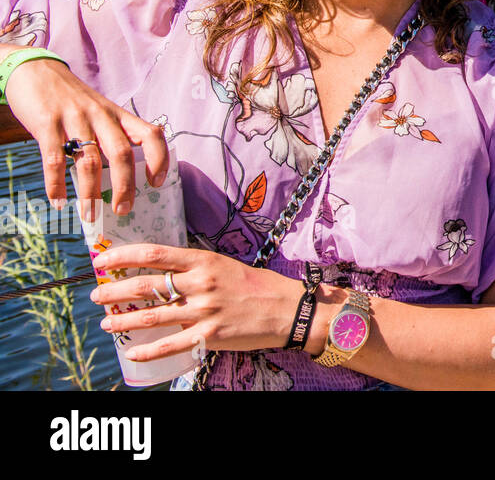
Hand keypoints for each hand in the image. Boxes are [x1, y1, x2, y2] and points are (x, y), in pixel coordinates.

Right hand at [1, 47, 166, 214]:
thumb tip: (125, 175)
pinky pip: (54, 158)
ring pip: (89, 160)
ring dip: (91, 192)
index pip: (151, 134)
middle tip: (123, 210)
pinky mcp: (47, 123)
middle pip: (121, 153)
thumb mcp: (100, 111)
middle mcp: (100, 116)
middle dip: (125, 185)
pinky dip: (56, 184)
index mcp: (118, 115)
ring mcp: (74, 119)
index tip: (158, 183)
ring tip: (90, 214)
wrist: (35, 71)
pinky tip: (59, 201)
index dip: (159, 159)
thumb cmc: (72, 99)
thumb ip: (113, 135)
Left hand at [88, 244, 301, 362]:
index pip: (153, 254)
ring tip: (106, 322)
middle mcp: (201, 283)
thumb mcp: (224, 265)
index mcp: (203, 261)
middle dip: (113, 291)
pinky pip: (170, 344)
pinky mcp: (209, 335)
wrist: (286, 308)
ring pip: (152, 315)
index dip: (122, 256)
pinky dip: (147, 350)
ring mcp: (204, 310)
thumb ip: (194, 268)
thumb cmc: (255, 285)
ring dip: (123, 319)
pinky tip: (132, 351)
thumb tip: (159, 271)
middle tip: (97, 294)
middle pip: (145, 285)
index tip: (102, 261)